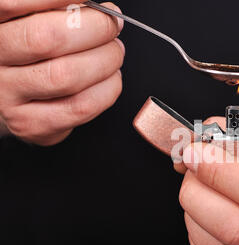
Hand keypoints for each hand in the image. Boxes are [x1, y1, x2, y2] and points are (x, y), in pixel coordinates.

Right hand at [0, 1, 124, 144]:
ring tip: (114, 52)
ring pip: (67, 76)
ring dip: (106, 60)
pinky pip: (81, 106)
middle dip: (94, 28)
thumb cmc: (35, 54)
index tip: (89, 0)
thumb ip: (58, 11)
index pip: (12, 4)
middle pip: (46, 39)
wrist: (20, 99)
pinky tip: (110, 78)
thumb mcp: (35, 22)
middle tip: (112, 26)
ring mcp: (9, 96)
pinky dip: (108, 88)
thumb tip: (100, 10)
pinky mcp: (32, 124)